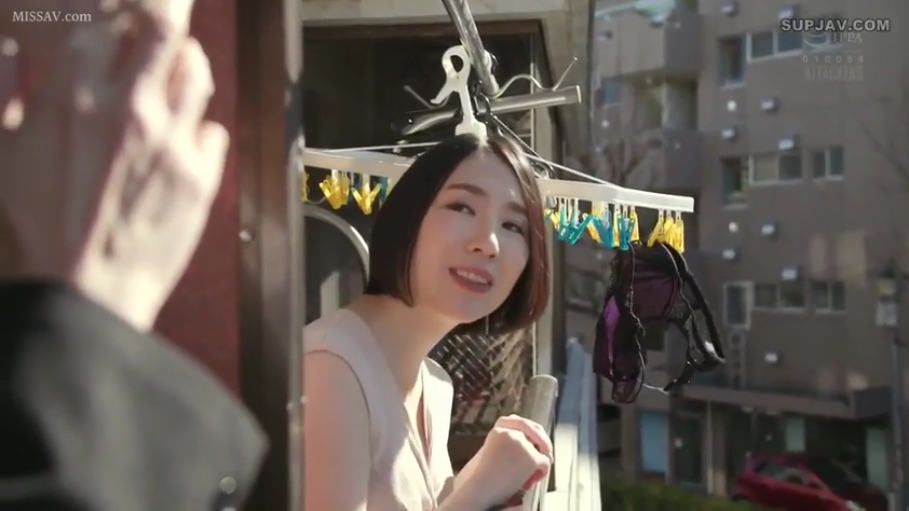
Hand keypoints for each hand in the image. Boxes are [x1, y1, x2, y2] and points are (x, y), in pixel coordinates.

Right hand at [0, 0, 227, 330]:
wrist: (79, 295)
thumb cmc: (30, 230)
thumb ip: (1, 89)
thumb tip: (11, 50)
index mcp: (75, 90)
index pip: (117, 19)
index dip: (123, 19)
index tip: (122, 29)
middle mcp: (131, 106)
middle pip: (167, 31)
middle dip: (163, 30)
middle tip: (155, 43)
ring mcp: (172, 141)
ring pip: (197, 75)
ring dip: (185, 73)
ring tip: (170, 87)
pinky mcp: (200, 178)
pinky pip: (214, 132)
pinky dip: (200, 131)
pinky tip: (181, 145)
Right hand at [459, 414, 552, 507]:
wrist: (478, 489)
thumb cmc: (482, 476)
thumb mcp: (492, 450)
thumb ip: (507, 442)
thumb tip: (529, 445)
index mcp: (499, 429)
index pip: (518, 421)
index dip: (530, 428)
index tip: (535, 438)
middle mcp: (511, 433)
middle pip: (535, 429)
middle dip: (544, 441)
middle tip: (546, 454)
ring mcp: (522, 444)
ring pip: (542, 449)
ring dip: (541, 460)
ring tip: (531, 475)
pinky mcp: (531, 458)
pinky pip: (546, 463)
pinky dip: (542, 473)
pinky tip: (530, 482)